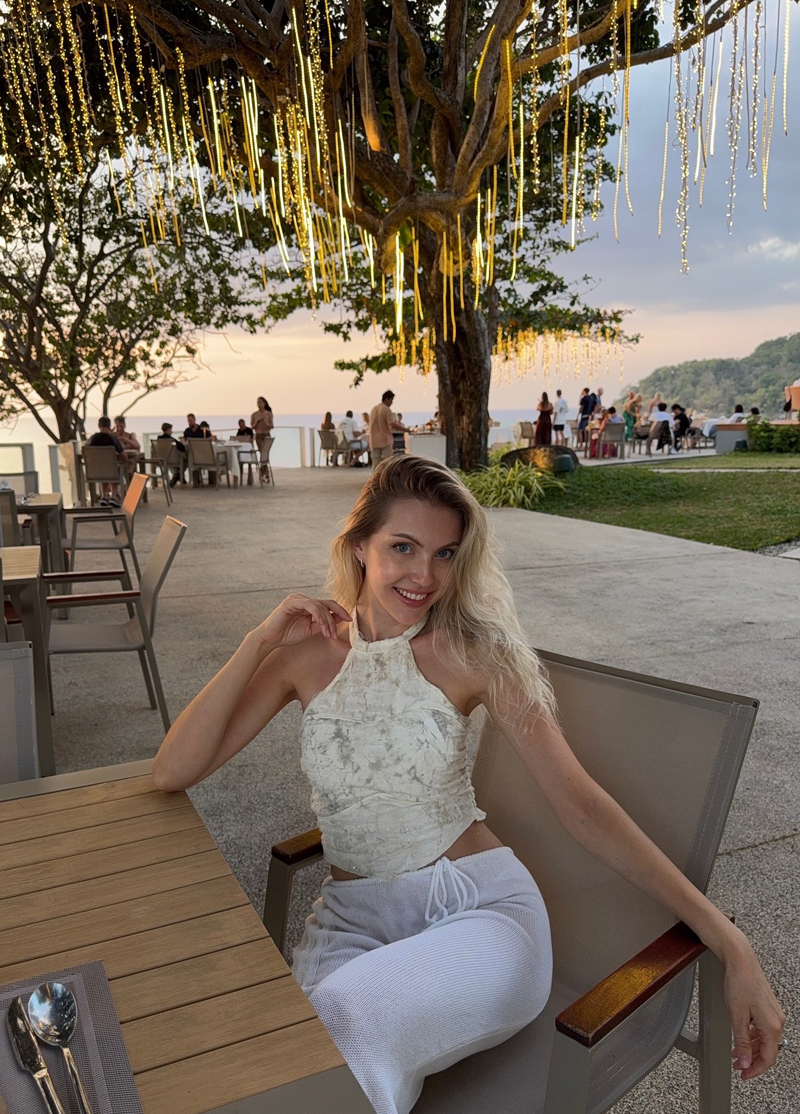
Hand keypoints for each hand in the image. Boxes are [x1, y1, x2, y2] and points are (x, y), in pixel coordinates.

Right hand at [252, 594, 350, 647]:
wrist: (270, 639)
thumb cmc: (288, 634)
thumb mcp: (310, 630)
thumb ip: (323, 624)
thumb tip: (340, 618)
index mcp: (309, 605)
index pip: (328, 605)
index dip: (340, 611)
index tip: (350, 620)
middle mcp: (304, 600)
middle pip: (326, 604)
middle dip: (335, 617)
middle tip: (339, 630)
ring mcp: (297, 599)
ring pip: (319, 606)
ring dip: (327, 620)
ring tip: (328, 633)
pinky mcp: (291, 602)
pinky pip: (309, 605)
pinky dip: (317, 614)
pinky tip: (321, 624)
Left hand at [724, 946, 785, 1079]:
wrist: (740, 960)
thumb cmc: (738, 983)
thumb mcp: (736, 1016)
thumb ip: (741, 1042)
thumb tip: (745, 1062)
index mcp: (772, 1026)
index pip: (768, 1058)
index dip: (756, 1070)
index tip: (743, 1075)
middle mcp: (777, 1020)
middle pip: (768, 1050)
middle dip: (752, 1060)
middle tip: (738, 1066)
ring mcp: (774, 1013)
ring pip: (765, 1039)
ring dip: (751, 1048)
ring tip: (736, 1053)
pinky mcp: (768, 1006)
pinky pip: (763, 1028)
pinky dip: (753, 1036)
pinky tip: (742, 1037)